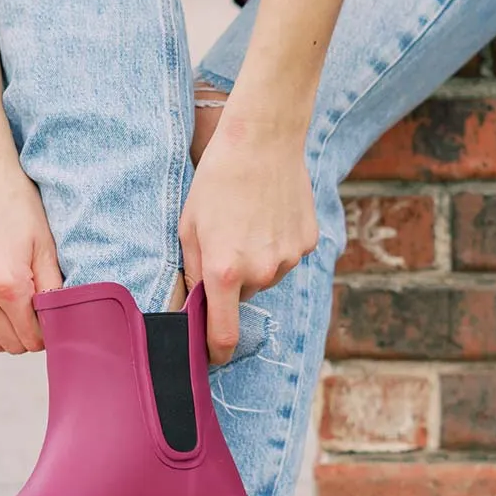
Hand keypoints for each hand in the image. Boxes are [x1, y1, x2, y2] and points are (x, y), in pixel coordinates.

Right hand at [0, 153, 62, 352]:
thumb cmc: (18, 205)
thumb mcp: (46, 246)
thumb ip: (53, 291)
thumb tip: (60, 324)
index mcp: (7, 285)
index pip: (31, 338)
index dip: (48, 335)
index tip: (55, 320)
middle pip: (11, 345)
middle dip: (30, 336)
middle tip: (42, 314)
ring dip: (9, 334)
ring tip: (22, 309)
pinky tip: (2, 298)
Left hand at [180, 117, 318, 364]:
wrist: (263, 139)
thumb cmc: (215, 182)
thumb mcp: (188, 228)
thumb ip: (192, 274)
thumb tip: (195, 308)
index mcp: (224, 272)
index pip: (223, 335)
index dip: (216, 351)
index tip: (211, 356)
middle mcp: (260, 272)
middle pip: (243, 298)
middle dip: (231, 283)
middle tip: (225, 242)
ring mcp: (288, 259)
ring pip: (266, 277)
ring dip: (255, 262)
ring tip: (248, 222)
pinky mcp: (307, 243)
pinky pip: (287, 258)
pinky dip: (276, 245)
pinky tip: (268, 216)